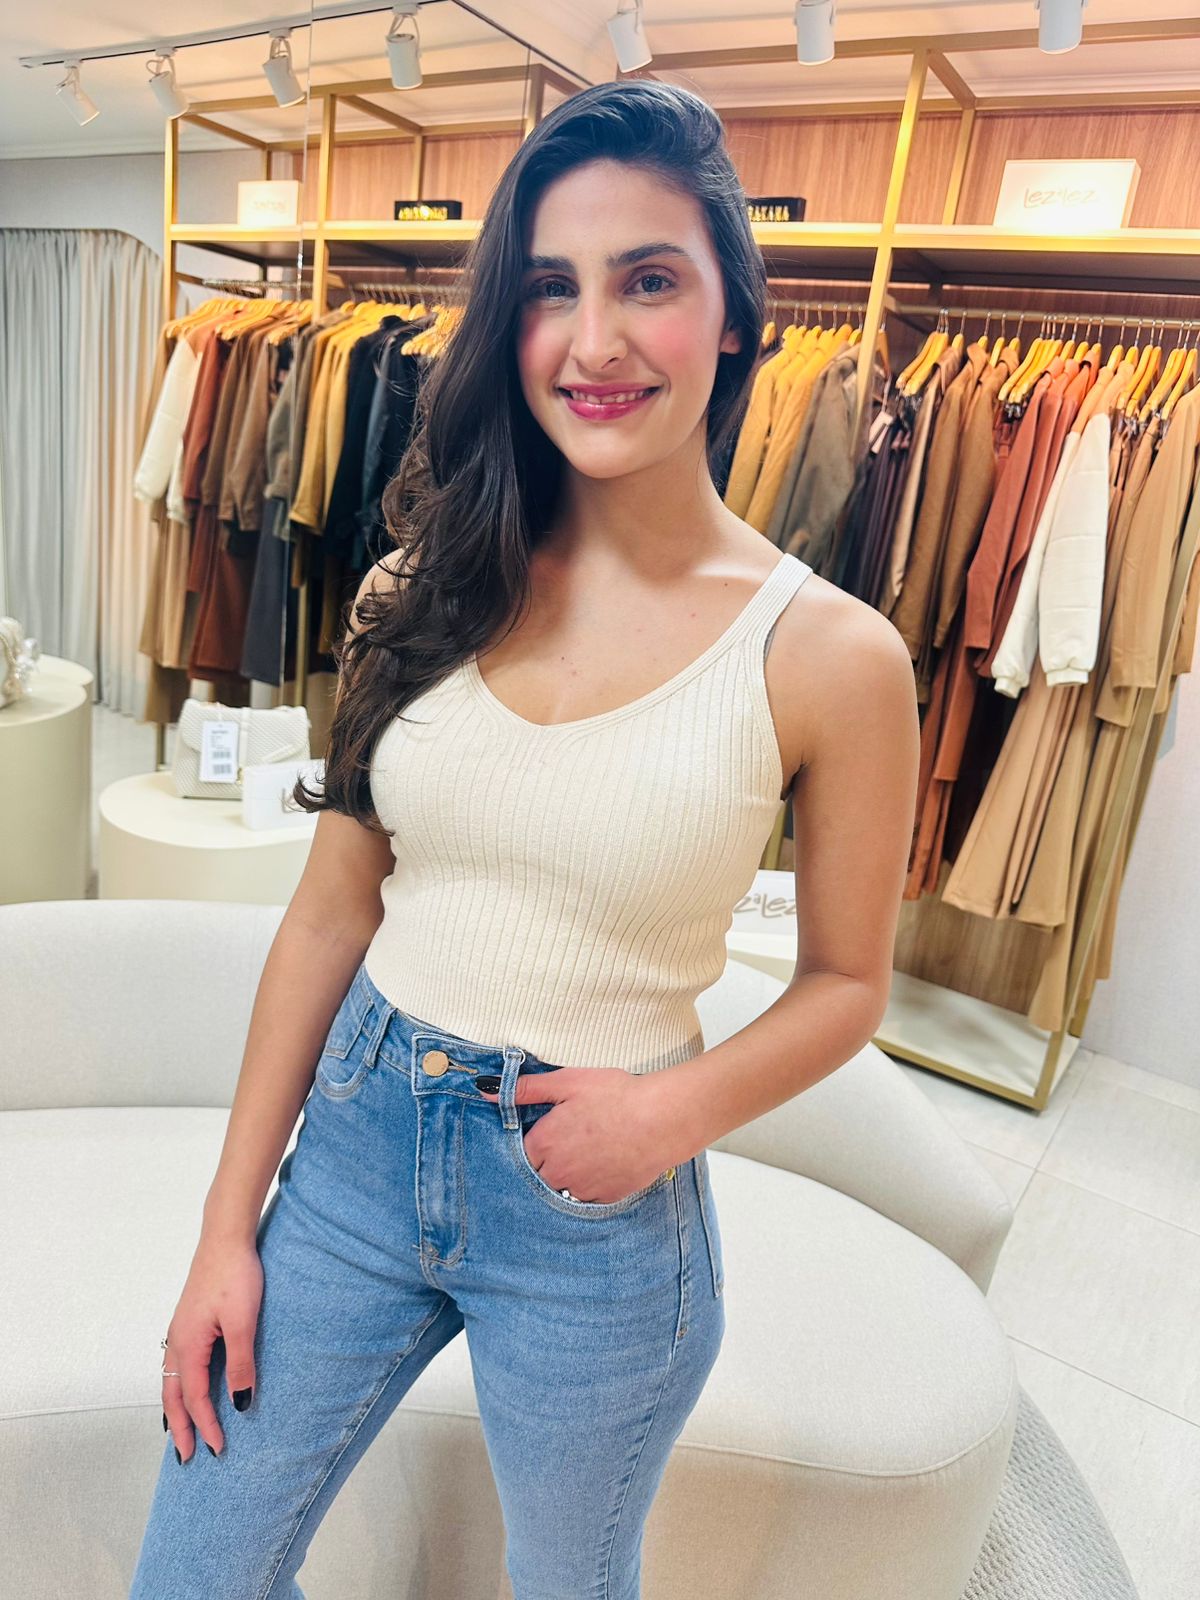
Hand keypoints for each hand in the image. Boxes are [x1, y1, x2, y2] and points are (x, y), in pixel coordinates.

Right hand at [162, 1231, 263, 1460]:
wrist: (226, 1237)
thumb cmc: (235, 1275)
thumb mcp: (243, 1323)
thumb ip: (240, 1364)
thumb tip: (240, 1404)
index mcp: (188, 1346)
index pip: (195, 1398)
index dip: (207, 1425)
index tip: (218, 1450)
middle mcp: (177, 1341)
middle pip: (173, 1395)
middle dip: (180, 1427)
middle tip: (186, 1457)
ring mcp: (180, 1329)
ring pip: (171, 1380)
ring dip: (176, 1409)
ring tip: (180, 1431)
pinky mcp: (188, 1320)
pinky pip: (176, 1364)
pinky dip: (178, 1386)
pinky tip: (186, 1386)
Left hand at [477, 1067, 683, 1204]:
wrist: (660, 1119)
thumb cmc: (615, 1096)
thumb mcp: (566, 1082)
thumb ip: (524, 1088)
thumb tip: (486, 1090)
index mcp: (543, 1144)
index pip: (522, 1153)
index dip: (535, 1141)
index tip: (550, 1131)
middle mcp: (557, 1173)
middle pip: (539, 1175)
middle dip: (548, 1161)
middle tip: (572, 1140)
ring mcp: (582, 1189)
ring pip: (562, 1189)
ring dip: (567, 1177)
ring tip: (588, 1153)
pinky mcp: (606, 1198)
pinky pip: (587, 1198)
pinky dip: (590, 1185)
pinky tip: (604, 1165)